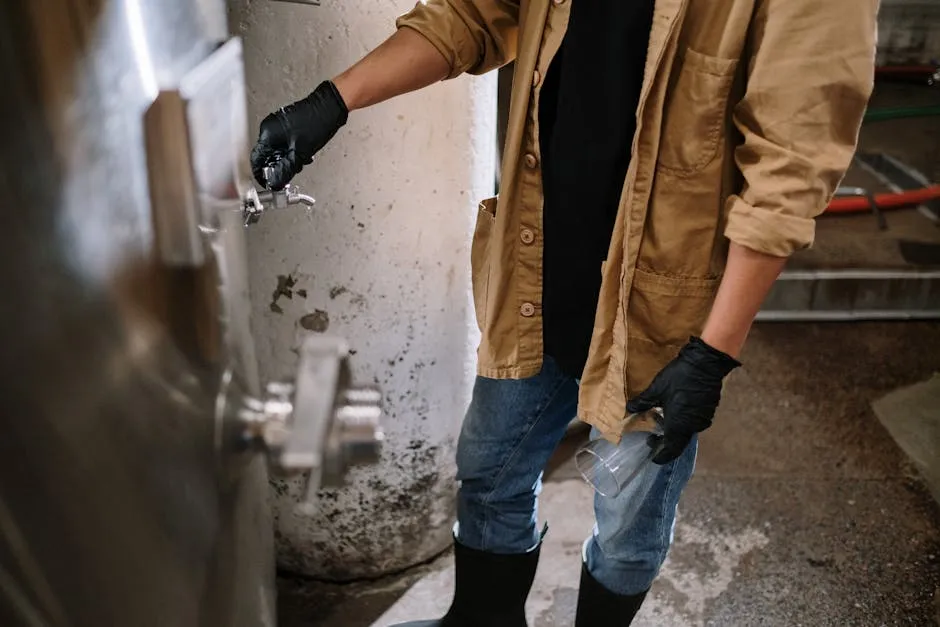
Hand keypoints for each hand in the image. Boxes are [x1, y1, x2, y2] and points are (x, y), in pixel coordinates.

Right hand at [249, 80, 348, 190]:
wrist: (330, 107)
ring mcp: (278, 125)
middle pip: (267, 156)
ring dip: (288, 160)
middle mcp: (270, 128)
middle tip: (291, 172)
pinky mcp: (287, 126)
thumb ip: (285, 171)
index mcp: (268, 134)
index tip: (270, 183)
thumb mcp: (299, 154)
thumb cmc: (316, 123)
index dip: (262, 175)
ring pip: (278, 151)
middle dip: (279, 167)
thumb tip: (275, 182)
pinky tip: (303, 152)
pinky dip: (292, 152)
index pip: (256, 160)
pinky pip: (285, 144)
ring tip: (301, 160)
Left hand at [627, 337, 740, 464]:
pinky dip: (682, 422)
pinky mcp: (709, 410)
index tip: (652, 457)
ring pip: (686, 432)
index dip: (661, 456)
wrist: (705, 363)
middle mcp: (693, 426)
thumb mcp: (656, 389)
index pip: (671, 449)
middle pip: (679, 442)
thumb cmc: (679, 377)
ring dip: (674, 431)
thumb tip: (629, 409)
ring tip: (660, 421)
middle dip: (665, 443)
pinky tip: (674, 411)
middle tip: (652, 438)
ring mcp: (703, 418)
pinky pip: (693, 422)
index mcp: (679, 425)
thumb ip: (642, 402)